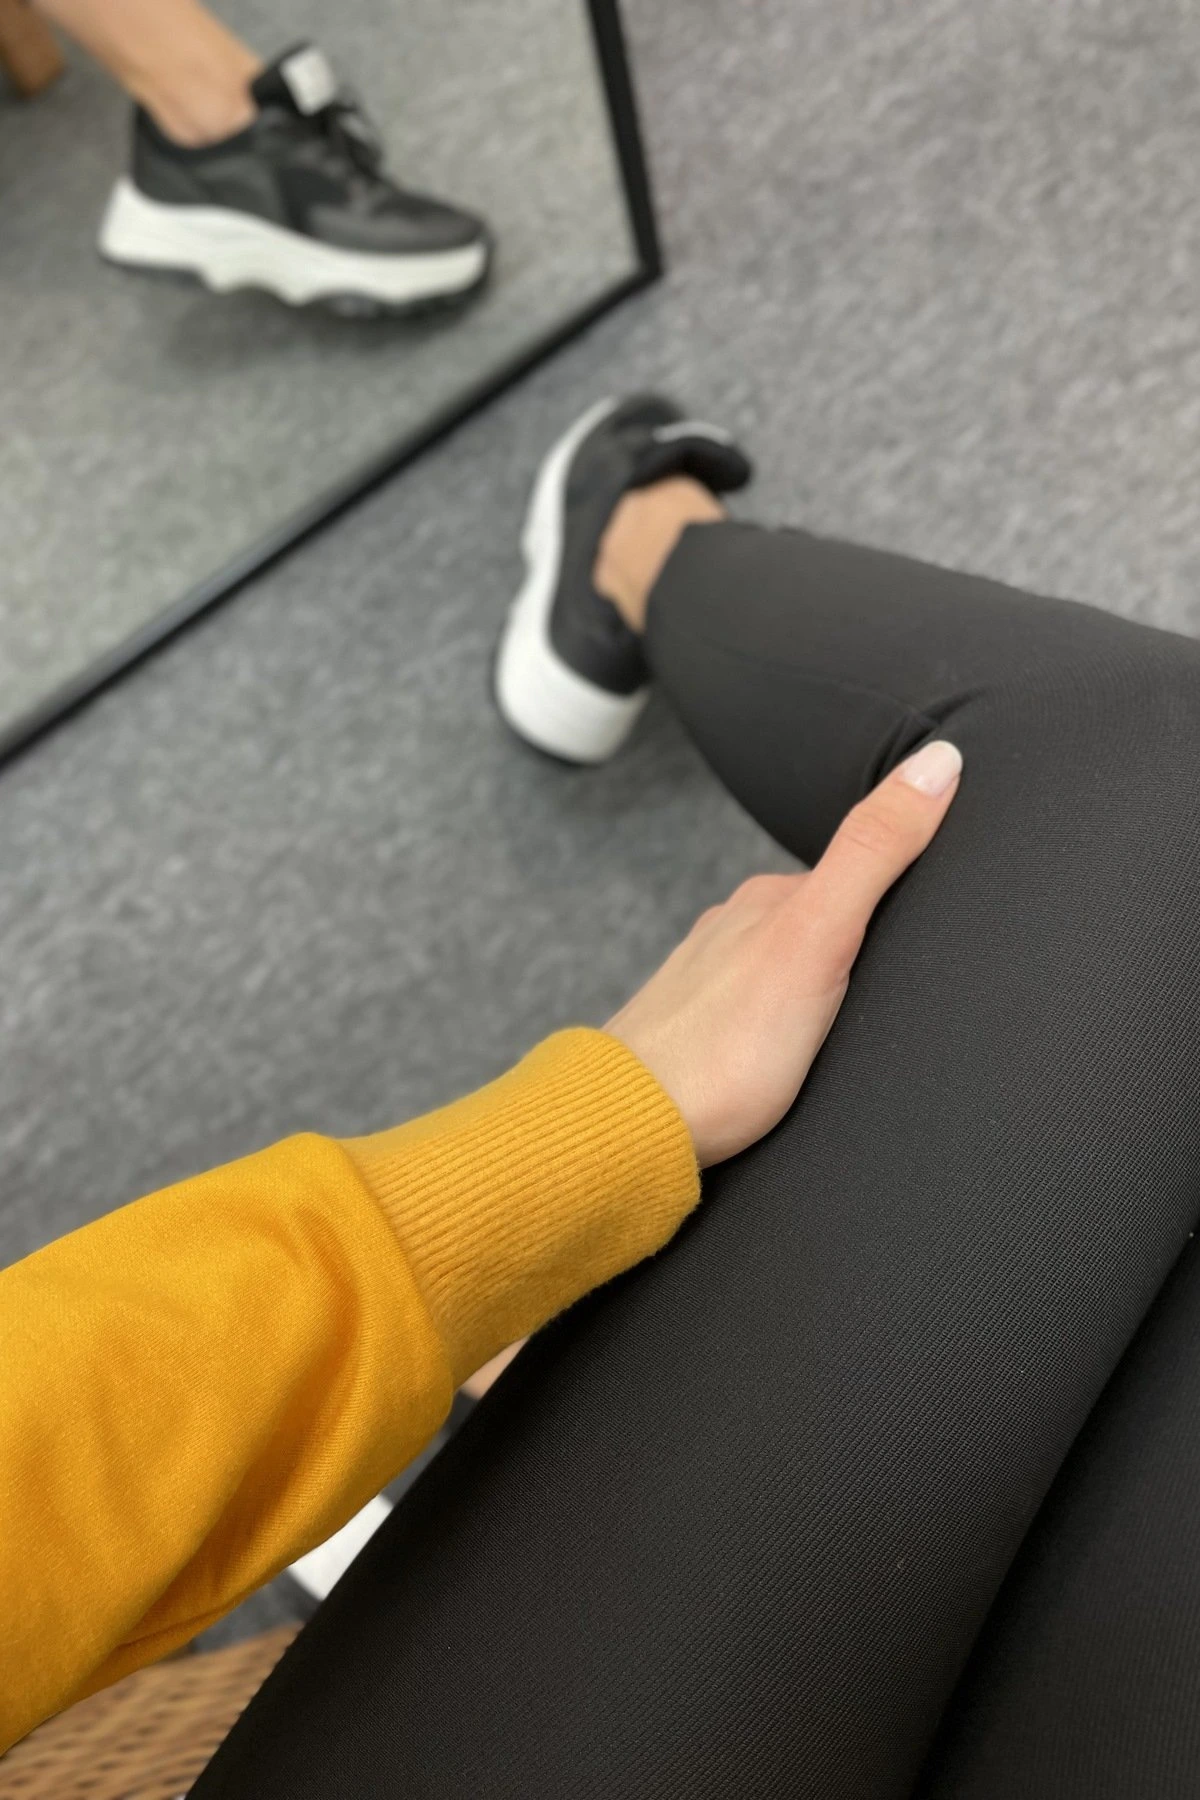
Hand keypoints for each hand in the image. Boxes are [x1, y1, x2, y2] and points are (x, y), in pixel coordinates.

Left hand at [607, 740, 962, 1165]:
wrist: (631, 1129)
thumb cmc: (727, 1048)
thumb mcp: (818, 936)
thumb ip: (873, 852)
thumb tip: (937, 761)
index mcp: (767, 903)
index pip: (851, 873)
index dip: (900, 881)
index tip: (948, 894)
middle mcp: (731, 934)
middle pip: (815, 921)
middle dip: (860, 935)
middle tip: (912, 965)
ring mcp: (709, 987)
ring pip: (782, 969)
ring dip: (821, 983)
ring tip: (862, 1014)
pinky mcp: (699, 1042)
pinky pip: (757, 1018)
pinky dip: (786, 1022)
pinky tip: (796, 1049)